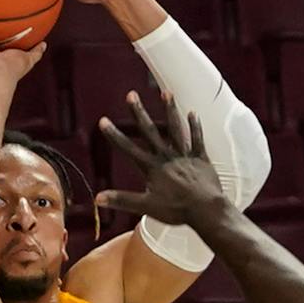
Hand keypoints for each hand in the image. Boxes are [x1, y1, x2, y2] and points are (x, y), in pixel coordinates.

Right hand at [96, 92, 225, 226]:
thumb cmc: (176, 209)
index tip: (103, 120)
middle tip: (131, 94)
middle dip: (139, 112)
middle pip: (150, 131)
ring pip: (175, 128)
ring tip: (165, 92)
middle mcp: (167, 156)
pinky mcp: (200, 158)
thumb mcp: (145, 206)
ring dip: (170, 110)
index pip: (128, 148)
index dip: (114, 134)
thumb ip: (122, 200)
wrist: (205, 210)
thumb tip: (98, 198)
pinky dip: (195, 126)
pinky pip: (197, 139)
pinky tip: (192, 112)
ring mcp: (184, 155)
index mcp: (152, 167)